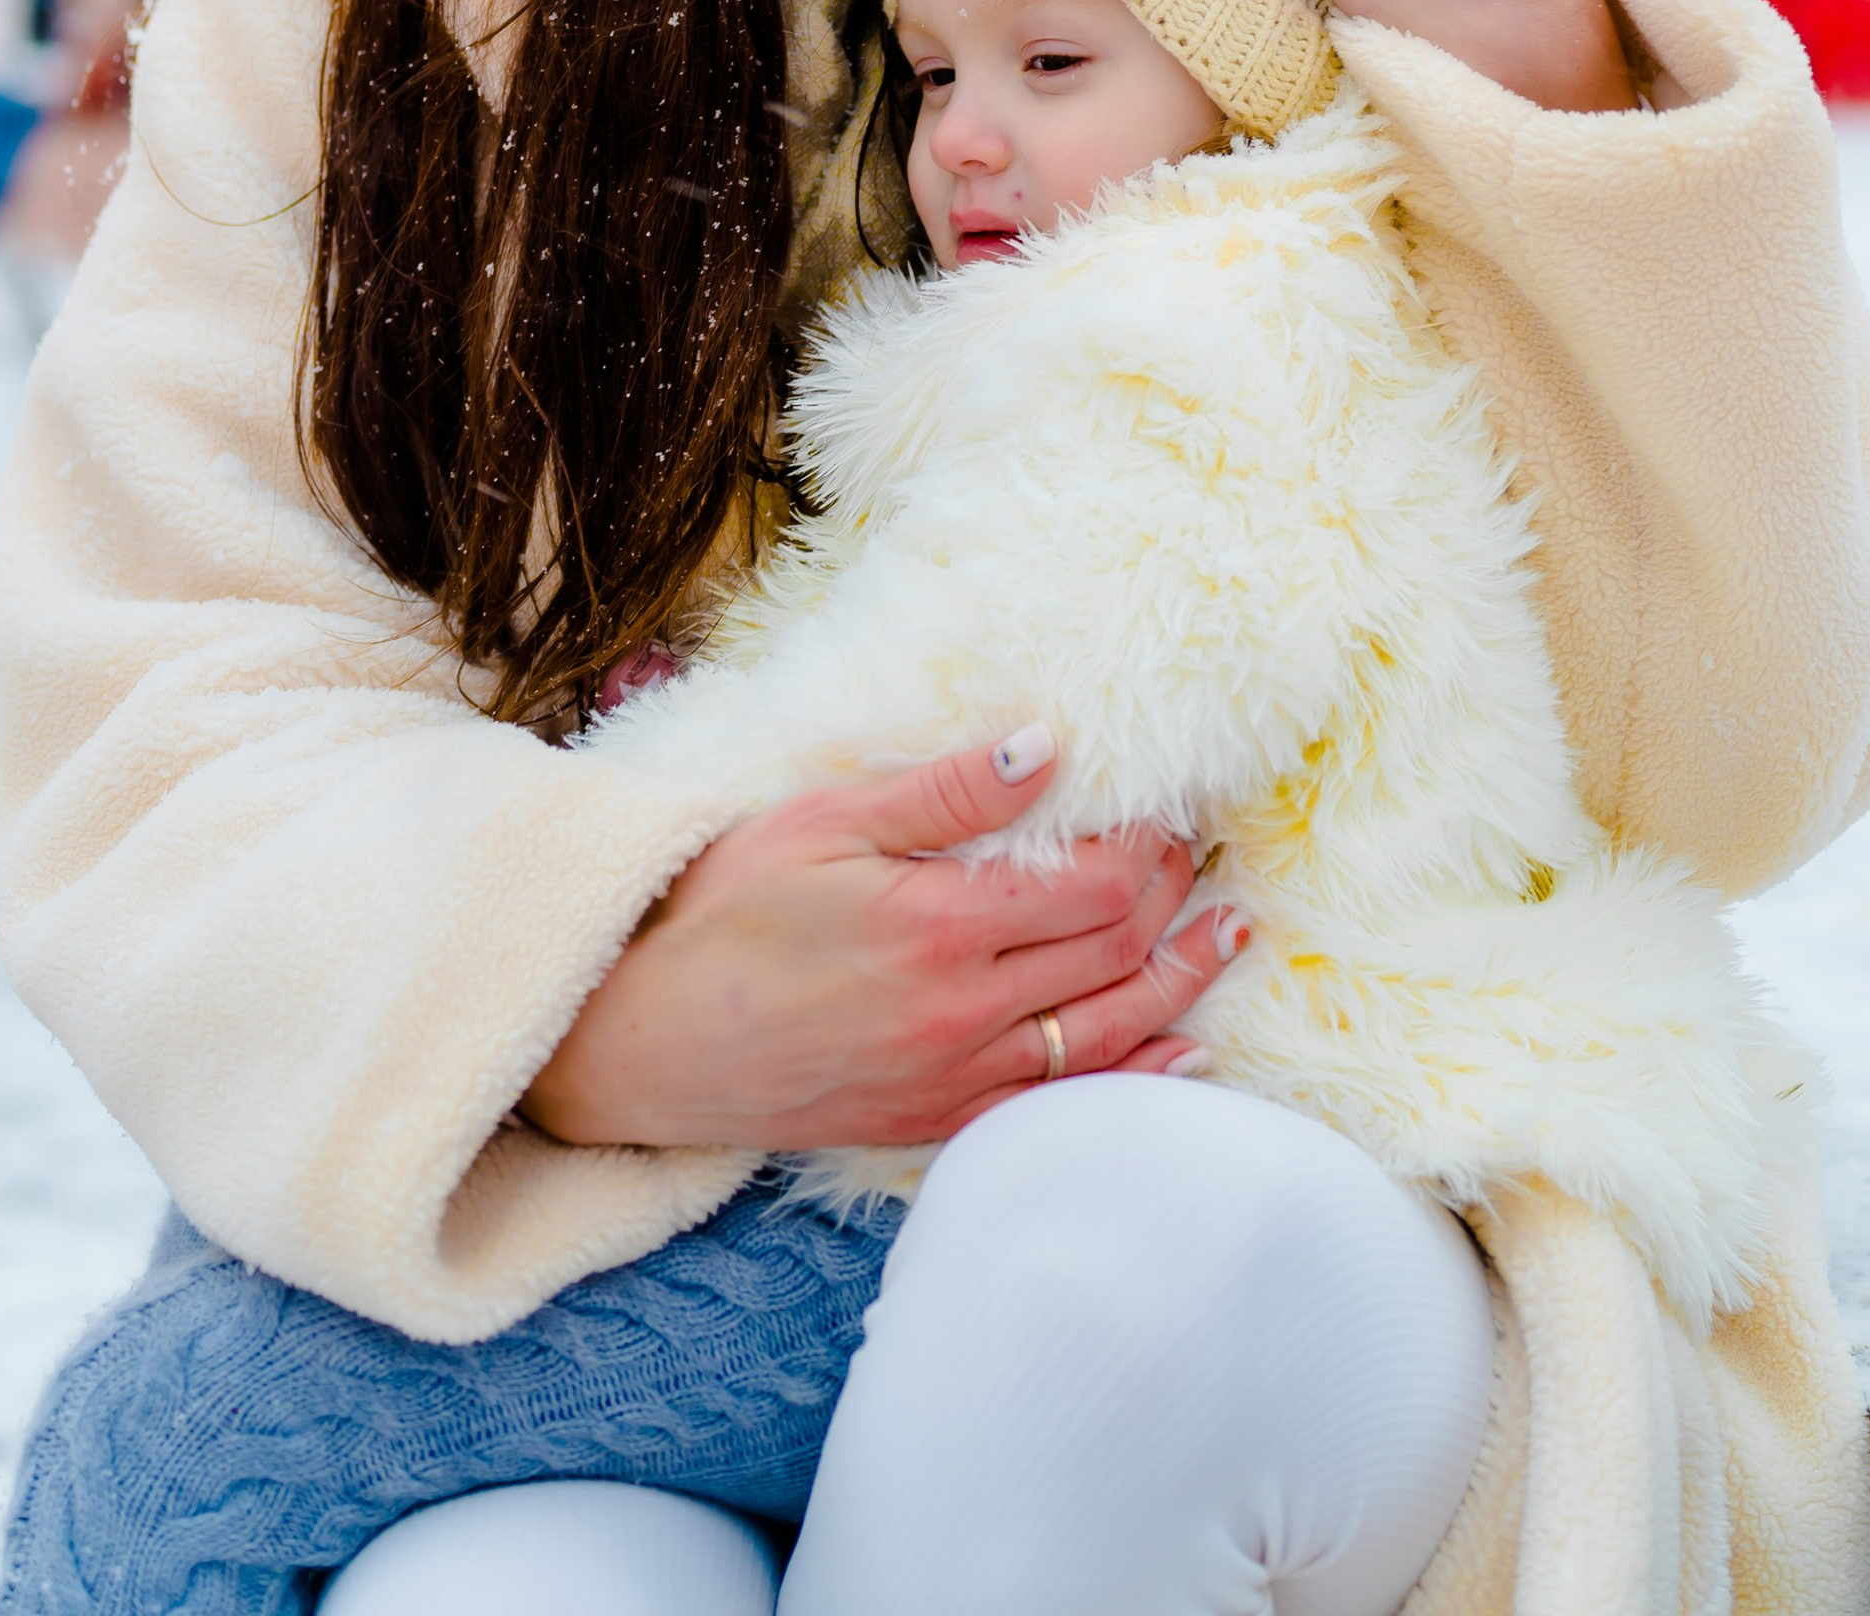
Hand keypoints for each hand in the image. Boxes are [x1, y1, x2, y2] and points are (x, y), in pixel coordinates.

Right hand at [523, 731, 1234, 1151]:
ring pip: (1107, 1035)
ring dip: (1180, 985)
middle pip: (1114, 956)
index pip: (1093, 887)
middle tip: (1205, 857)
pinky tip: (1178, 1053)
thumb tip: (1048, 747)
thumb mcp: (825, 821)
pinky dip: (1134, 1076)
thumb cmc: (721, 914)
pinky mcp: (934, 1122)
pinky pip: (1061, 1101)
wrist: (641, 1041)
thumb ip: (946, 793)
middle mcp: (964, 1015)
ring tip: (1229, 939)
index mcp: (941, 927)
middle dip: (1173, 902)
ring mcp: (954, 1079)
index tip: (1169, 810)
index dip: (1147, 848)